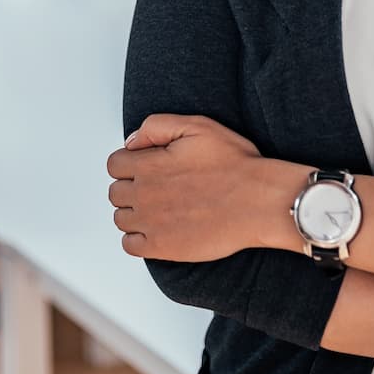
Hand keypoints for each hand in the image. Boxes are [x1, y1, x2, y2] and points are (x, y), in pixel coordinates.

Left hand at [107, 114, 264, 262]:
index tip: (147, 167)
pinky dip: (137, 238)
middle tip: (157, 187)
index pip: (114, 164)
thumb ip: (157, 126)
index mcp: (149, 164)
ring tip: (158, 209)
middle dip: (131, 187)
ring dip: (134, 212)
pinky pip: (129, 245)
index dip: (130, 163)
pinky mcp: (162, 248)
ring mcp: (151, 223)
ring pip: (121, 218)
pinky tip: (157, 229)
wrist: (259, 202)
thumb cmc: (236, 165)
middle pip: (115, 192)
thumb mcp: (198, 126)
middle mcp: (144, 194)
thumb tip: (132, 142)